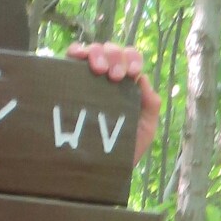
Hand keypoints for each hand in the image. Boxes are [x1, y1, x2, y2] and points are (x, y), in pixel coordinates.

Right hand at [68, 40, 160, 164]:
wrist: (97, 171)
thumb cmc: (122, 149)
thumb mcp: (145, 129)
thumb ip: (151, 106)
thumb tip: (143, 80)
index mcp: (125, 83)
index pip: (130, 59)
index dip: (132, 59)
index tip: (131, 73)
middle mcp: (107, 76)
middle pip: (112, 51)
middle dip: (116, 58)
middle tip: (115, 76)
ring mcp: (87, 77)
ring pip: (94, 50)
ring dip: (98, 53)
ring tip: (99, 70)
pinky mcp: (69, 80)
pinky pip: (72, 56)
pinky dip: (76, 51)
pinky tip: (78, 58)